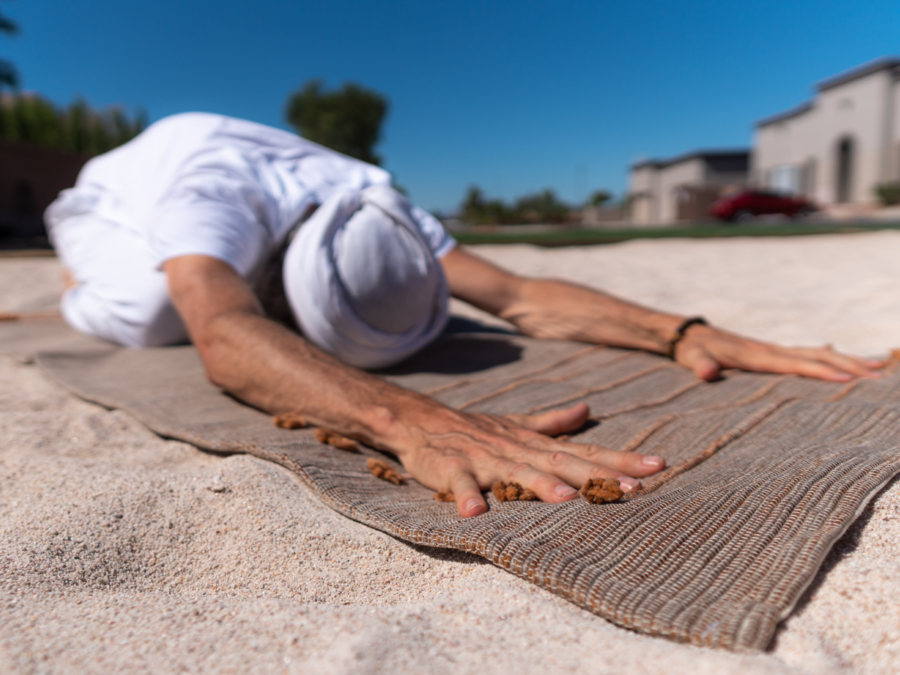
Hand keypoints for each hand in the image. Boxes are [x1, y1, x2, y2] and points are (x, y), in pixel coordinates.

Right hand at [391, 402, 664, 517]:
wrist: (420, 419)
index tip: (658, 466)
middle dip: (598, 476)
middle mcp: (516, 449)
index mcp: (533, 443)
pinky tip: (474, 512)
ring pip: (516, 472)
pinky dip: (466, 495)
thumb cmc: (474, 429)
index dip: (620, 459)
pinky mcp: (452, 468)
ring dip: (541, 485)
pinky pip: (460, 483)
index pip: (584, 451)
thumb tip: (587, 410)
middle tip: (634, 489)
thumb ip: (552, 421)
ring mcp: (485, 458)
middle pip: (562, 463)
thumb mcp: (516, 424)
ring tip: (568, 499)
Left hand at [674, 323, 883, 381]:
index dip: (822, 372)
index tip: (850, 380)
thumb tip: (706, 373)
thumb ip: (699, 365)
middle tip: (880, 377)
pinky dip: (828, 359)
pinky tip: (843, 362)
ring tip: (877, 367)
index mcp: (756, 355)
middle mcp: (770, 350)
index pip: (796, 364)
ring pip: (817, 353)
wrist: (685, 333)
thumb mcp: (691, 357)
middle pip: (817, 356)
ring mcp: (772, 350)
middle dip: (849, 366)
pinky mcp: (769, 353)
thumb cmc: (688, 349)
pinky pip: (806, 356)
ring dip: (846, 360)